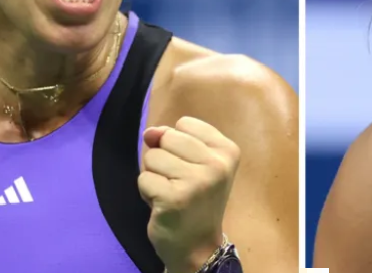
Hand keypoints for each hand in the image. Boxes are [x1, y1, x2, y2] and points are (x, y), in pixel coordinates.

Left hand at [138, 116, 240, 272]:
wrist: (198, 246)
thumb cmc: (196, 200)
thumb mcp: (195, 163)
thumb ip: (173, 140)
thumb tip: (149, 133)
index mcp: (227, 150)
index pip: (185, 124)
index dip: (179, 143)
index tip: (191, 167)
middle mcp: (217, 164)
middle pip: (167, 137)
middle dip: (164, 159)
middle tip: (179, 183)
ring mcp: (196, 181)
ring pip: (152, 157)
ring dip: (155, 176)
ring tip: (170, 193)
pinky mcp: (174, 198)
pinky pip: (143, 178)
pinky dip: (147, 192)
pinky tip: (163, 205)